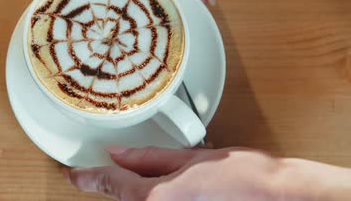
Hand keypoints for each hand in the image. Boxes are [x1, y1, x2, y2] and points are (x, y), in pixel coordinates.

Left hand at [63, 146, 300, 200]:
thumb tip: (120, 154)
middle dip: (116, 181)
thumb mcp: (190, 158)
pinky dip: (155, 198)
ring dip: (139, 189)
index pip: (109, 183)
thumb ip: (149, 158)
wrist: (277, 197)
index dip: (86, 177)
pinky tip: (167, 186)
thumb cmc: (244, 176)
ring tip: (147, 172)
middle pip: (125, 197)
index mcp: (155, 198)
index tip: (72, 174)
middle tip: (110, 166)